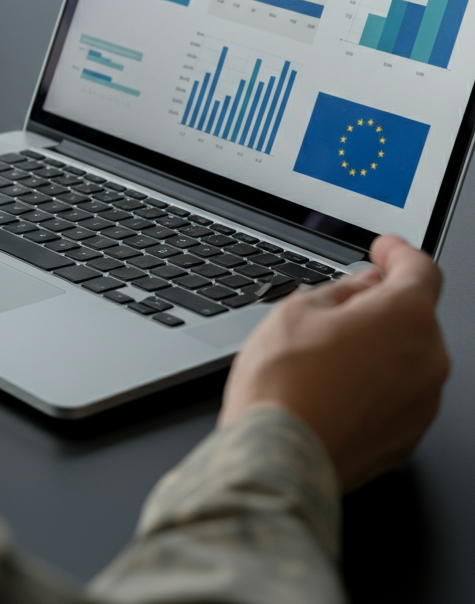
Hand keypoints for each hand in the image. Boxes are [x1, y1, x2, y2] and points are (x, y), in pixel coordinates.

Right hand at [219, 235, 449, 490]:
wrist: (276, 455)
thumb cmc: (283, 384)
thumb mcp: (297, 309)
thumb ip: (342, 291)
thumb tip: (361, 288)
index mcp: (406, 319)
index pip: (421, 270)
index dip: (399, 253)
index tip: (385, 249)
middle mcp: (428, 362)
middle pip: (415, 317)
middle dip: (382, 305)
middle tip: (336, 306)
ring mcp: (421, 405)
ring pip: (407, 358)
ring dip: (377, 347)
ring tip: (322, 355)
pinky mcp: (406, 439)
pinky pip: (397, 396)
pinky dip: (374, 385)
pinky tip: (331, 387)